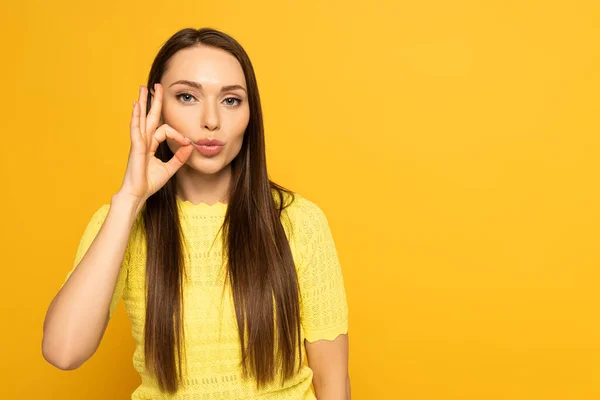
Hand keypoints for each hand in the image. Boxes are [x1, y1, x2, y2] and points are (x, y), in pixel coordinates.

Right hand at [117, 83, 192, 208]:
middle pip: (150, 116)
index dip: (178, 134)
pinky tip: (136, 105)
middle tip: (157, 86)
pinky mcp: (135, 146)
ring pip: (141, 118)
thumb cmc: (149, 183)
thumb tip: (190, 146)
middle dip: (154, 101)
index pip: (165, 130)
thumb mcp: (170, 169)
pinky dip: (136, 116)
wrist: (138, 194)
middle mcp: (144, 141)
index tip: (187, 142)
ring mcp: (138, 142)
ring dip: (143, 102)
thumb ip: (180, 158)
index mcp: (151, 145)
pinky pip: (136, 128)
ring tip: (143, 87)